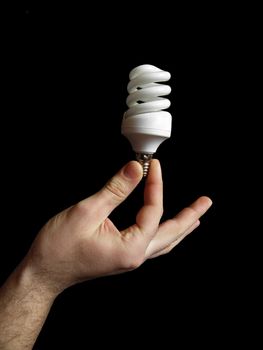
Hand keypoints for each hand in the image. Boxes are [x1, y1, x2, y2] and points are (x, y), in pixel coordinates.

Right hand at [25, 160, 211, 294]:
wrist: (43, 272)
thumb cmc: (60, 246)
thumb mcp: (88, 211)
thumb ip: (116, 189)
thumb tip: (135, 169)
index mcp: (130, 247)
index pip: (153, 211)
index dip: (155, 185)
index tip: (152, 166)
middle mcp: (135, 256)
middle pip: (171, 233)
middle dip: (190, 216)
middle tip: (206, 203)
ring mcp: (129, 258)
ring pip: (164, 242)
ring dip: (181, 227)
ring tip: (195, 217)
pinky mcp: (122, 256)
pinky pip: (152, 245)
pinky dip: (164, 234)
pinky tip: (166, 230)